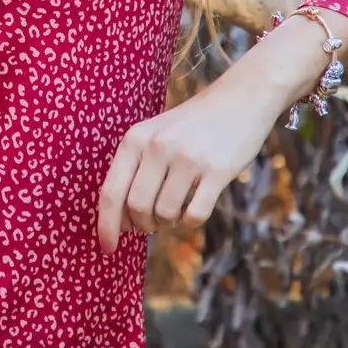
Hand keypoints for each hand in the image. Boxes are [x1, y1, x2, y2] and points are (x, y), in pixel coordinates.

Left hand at [96, 79, 275, 254]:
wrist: (240, 99)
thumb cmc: (192, 125)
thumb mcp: (154, 135)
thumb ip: (134, 171)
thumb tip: (120, 222)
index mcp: (135, 139)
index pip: (111, 192)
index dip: (106, 226)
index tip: (107, 248)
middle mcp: (158, 146)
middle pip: (137, 207)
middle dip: (142, 225)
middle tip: (152, 223)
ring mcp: (188, 158)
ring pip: (165, 214)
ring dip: (168, 223)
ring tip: (174, 213)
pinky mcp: (217, 170)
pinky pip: (195, 215)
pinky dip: (190, 221)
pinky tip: (193, 210)